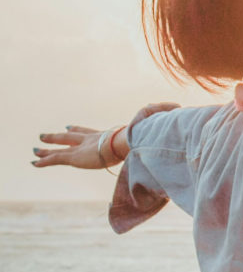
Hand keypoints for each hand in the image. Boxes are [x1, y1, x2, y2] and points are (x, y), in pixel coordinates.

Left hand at [33, 102, 180, 169]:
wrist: (136, 140)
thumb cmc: (148, 135)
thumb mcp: (157, 126)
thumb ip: (164, 118)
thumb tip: (179, 108)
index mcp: (109, 135)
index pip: (93, 132)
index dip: (81, 129)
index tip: (70, 126)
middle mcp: (94, 139)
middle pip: (75, 135)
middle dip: (64, 135)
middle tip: (55, 132)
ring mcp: (85, 147)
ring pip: (62, 146)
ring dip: (48, 147)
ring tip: (34, 150)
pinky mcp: (78, 156)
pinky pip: (57, 159)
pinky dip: (45, 161)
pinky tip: (34, 163)